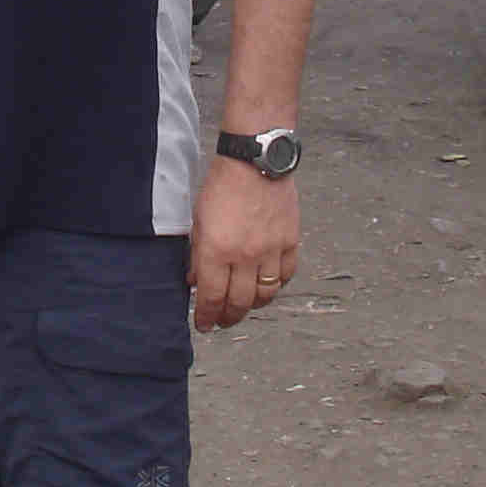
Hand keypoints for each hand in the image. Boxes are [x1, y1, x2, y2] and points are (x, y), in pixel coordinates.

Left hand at [189, 154, 298, 331]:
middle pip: (239, 302)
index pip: (212, 297)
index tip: (204, 325)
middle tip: (222, 322)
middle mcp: (245, 256)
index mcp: (217, 251)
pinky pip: (286, 275)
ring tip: (244, 307)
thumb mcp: (198, 221)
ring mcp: (271, 251)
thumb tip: (196, 281)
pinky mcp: (290, 242)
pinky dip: (277, 286)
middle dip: (228, 318)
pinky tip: (267, 286)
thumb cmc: (222, 186)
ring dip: (253, 306)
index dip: (206, 316)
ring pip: (265, 295)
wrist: (255, 161)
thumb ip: (198, 254)